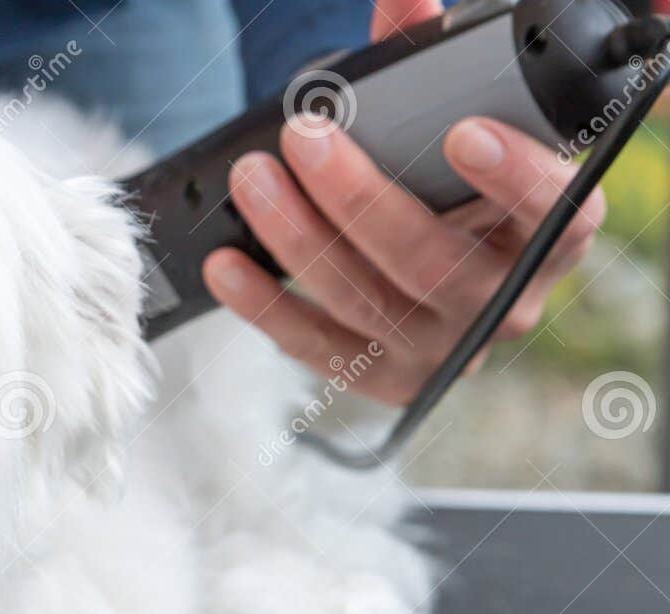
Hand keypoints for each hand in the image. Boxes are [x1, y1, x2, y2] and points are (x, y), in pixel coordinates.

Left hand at [200, 0, 604, 404]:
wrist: (441, 268)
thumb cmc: (456, 185)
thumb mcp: (460, 122)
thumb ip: (433, 62)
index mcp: (550, 232)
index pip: (557, 211)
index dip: (514, 177)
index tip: (463, 132)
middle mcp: (503, 299)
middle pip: (429, 259)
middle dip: (357, 196)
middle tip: (304, 136)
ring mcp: (442, 347)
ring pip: (365, 301)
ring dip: (297, 239)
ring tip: (252, 179)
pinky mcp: (386, 379)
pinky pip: (318, 348)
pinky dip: (265, 305)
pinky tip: (228, 265)